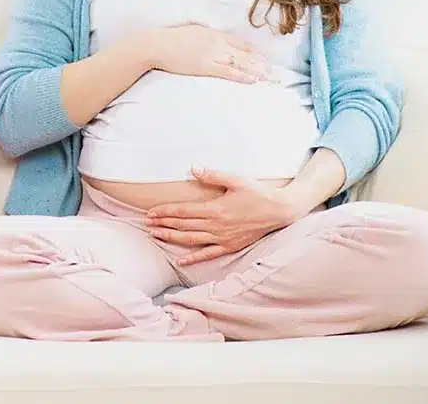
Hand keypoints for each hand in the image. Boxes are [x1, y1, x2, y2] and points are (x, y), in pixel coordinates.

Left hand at [145, 168, 301, 264]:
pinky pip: (209, 254)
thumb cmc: (258, 193)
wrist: (280, 211)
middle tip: (146, 223)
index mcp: (215, 209)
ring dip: (172, 237)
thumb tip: (193, 168)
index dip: (165, 212)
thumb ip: (213, 175)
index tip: (150, 212)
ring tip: (156, 235)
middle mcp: (217, 226)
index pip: (183, 211)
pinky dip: (194, 257)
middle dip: (163, 223)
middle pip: (183, 225)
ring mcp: (223, 238)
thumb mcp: (236, 179)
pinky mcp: (231, 246)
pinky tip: (181, 260)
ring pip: (191, 239)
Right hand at [147, 25, 271, 83]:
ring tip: (269, 78)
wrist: (157, 45)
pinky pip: (228, 71)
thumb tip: (215, 42)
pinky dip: (241, 76)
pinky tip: (252, 80)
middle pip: (245, 54)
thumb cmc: (172, 39)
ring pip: (240, 62)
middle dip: (261, 64)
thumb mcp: (194, 32)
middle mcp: (217, 42)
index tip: (264, 61)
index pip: (241, 43)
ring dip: (256, 71)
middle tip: (274, 73)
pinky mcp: (205, 65)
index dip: (254, 53)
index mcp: (215, 34)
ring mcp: (212, 54)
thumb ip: (208, 37)